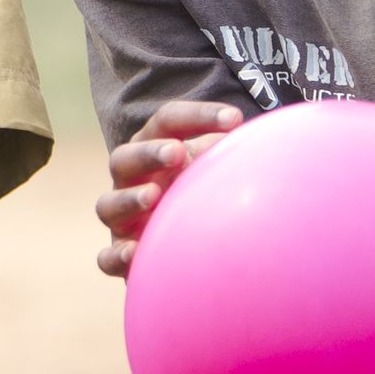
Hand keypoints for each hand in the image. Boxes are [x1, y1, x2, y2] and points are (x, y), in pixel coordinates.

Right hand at [94, 101, 243, 276]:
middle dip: (148, 153)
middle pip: (124, 158)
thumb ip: (233, 155)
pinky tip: (134, 253)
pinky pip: (106, 258)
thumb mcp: (220, 169)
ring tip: (152, 197)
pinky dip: (115, 256)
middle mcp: (131, 180)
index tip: (234, 120)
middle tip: (176, 152)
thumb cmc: (208, 193)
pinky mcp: (121, 254)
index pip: (168, 122)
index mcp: (155, 148)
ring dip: (128, 199)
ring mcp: (122, 218)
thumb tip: (268, 141)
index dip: (198, 116)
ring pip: (107, 205)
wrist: (191, 242)